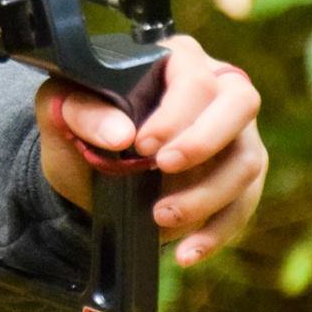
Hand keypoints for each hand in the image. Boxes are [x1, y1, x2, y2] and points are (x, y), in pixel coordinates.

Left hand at [34, 36, 267, 268]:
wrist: (87, 174)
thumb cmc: (82, 129)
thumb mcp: (63, 114)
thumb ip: (81, 112)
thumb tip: (119, 133)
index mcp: (175, 59)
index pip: (193, 76)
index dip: (175, 113)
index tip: (143, 145)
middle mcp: (217, 89)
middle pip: (241, 103)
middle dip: (205, 141)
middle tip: (164, 168)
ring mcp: (235, 133)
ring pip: (247, 159)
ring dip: (207, 196)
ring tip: (161, 218)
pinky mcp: (240, 175)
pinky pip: (245, 203)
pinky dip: (216, 232)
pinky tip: (185, 252)